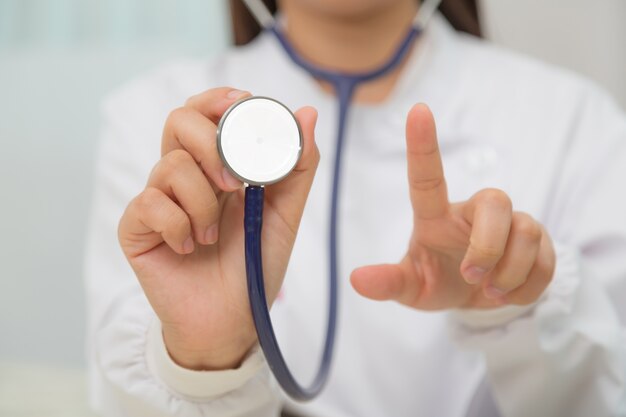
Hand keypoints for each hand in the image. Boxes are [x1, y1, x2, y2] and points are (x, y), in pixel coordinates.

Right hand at [118, 87, 319, 368]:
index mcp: (217, 167)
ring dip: (203, 204)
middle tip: (235, 184)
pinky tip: (189, 248)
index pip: (206, 113)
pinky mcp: (136, 227)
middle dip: (211, 145)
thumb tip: (307, 114)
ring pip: (170, 166)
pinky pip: (150, 204)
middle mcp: (185, 176)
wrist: (232, 320)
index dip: (218, 100)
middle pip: (179, 122)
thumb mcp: (284, 215)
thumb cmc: (254, 265)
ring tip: (213, 236)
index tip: (243, 104)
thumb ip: (296, 168)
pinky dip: (179, 227)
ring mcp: (158, 199)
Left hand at [351, 104, 555, 309]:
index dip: (422, 144)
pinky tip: (508, 293)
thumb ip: (388, 283)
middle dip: (488, 245)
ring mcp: (511, 223)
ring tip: (489, 290)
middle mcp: (474, 211)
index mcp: (436, 216)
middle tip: (471, 277)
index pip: (427, 176)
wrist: (475, 301)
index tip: (417, 110)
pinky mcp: (540, 240)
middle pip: (496, 200)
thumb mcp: (411, 288)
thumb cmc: (437, 282)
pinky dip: (526, 288)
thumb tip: (357, 280)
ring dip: (508, 274)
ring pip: (526, 232)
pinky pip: (546, 259)